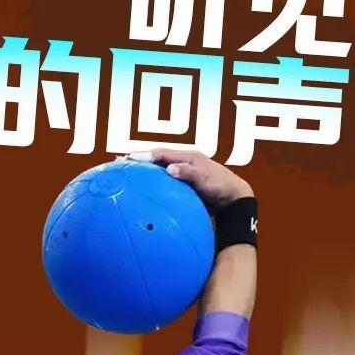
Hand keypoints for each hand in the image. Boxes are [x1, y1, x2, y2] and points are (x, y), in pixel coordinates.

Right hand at [128, 148, 253, 211]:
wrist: (234, 200)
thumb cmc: (222, 188)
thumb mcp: (206, 180)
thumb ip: (189, 174)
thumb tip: (169, 169)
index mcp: (188, 157)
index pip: (161, 153)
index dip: (144, 155)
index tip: (129, 158)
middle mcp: (183, 164)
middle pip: (156, 160)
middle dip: (138, 161)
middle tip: (119, 163)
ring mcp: (182, 175)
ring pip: (158, 172)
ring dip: (142, 172)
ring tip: (125, 175)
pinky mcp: (182, 187)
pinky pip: (163, 184)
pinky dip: (151, 185)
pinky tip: (142, 193)